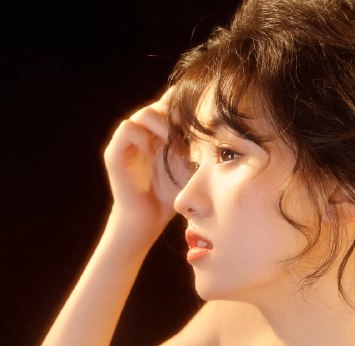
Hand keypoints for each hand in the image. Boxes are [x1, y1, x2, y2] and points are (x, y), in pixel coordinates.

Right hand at [104, 90, 190, 236]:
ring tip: (178, 147)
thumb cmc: (171, 195)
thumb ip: (200, 146)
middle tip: (193, 136)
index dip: (187, 107)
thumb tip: (225, 129)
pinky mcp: (115, 152)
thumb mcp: (191, 167)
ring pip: (145, 113)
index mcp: (161, 131)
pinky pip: (128, 128)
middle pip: (161, 105)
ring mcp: (128, 140)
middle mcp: (144, 131)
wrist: (148, 219)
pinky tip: (157, 152)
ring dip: (164, 126)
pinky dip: (143, 136)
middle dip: (178, 117)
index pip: (172, 103)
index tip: (204, 124)